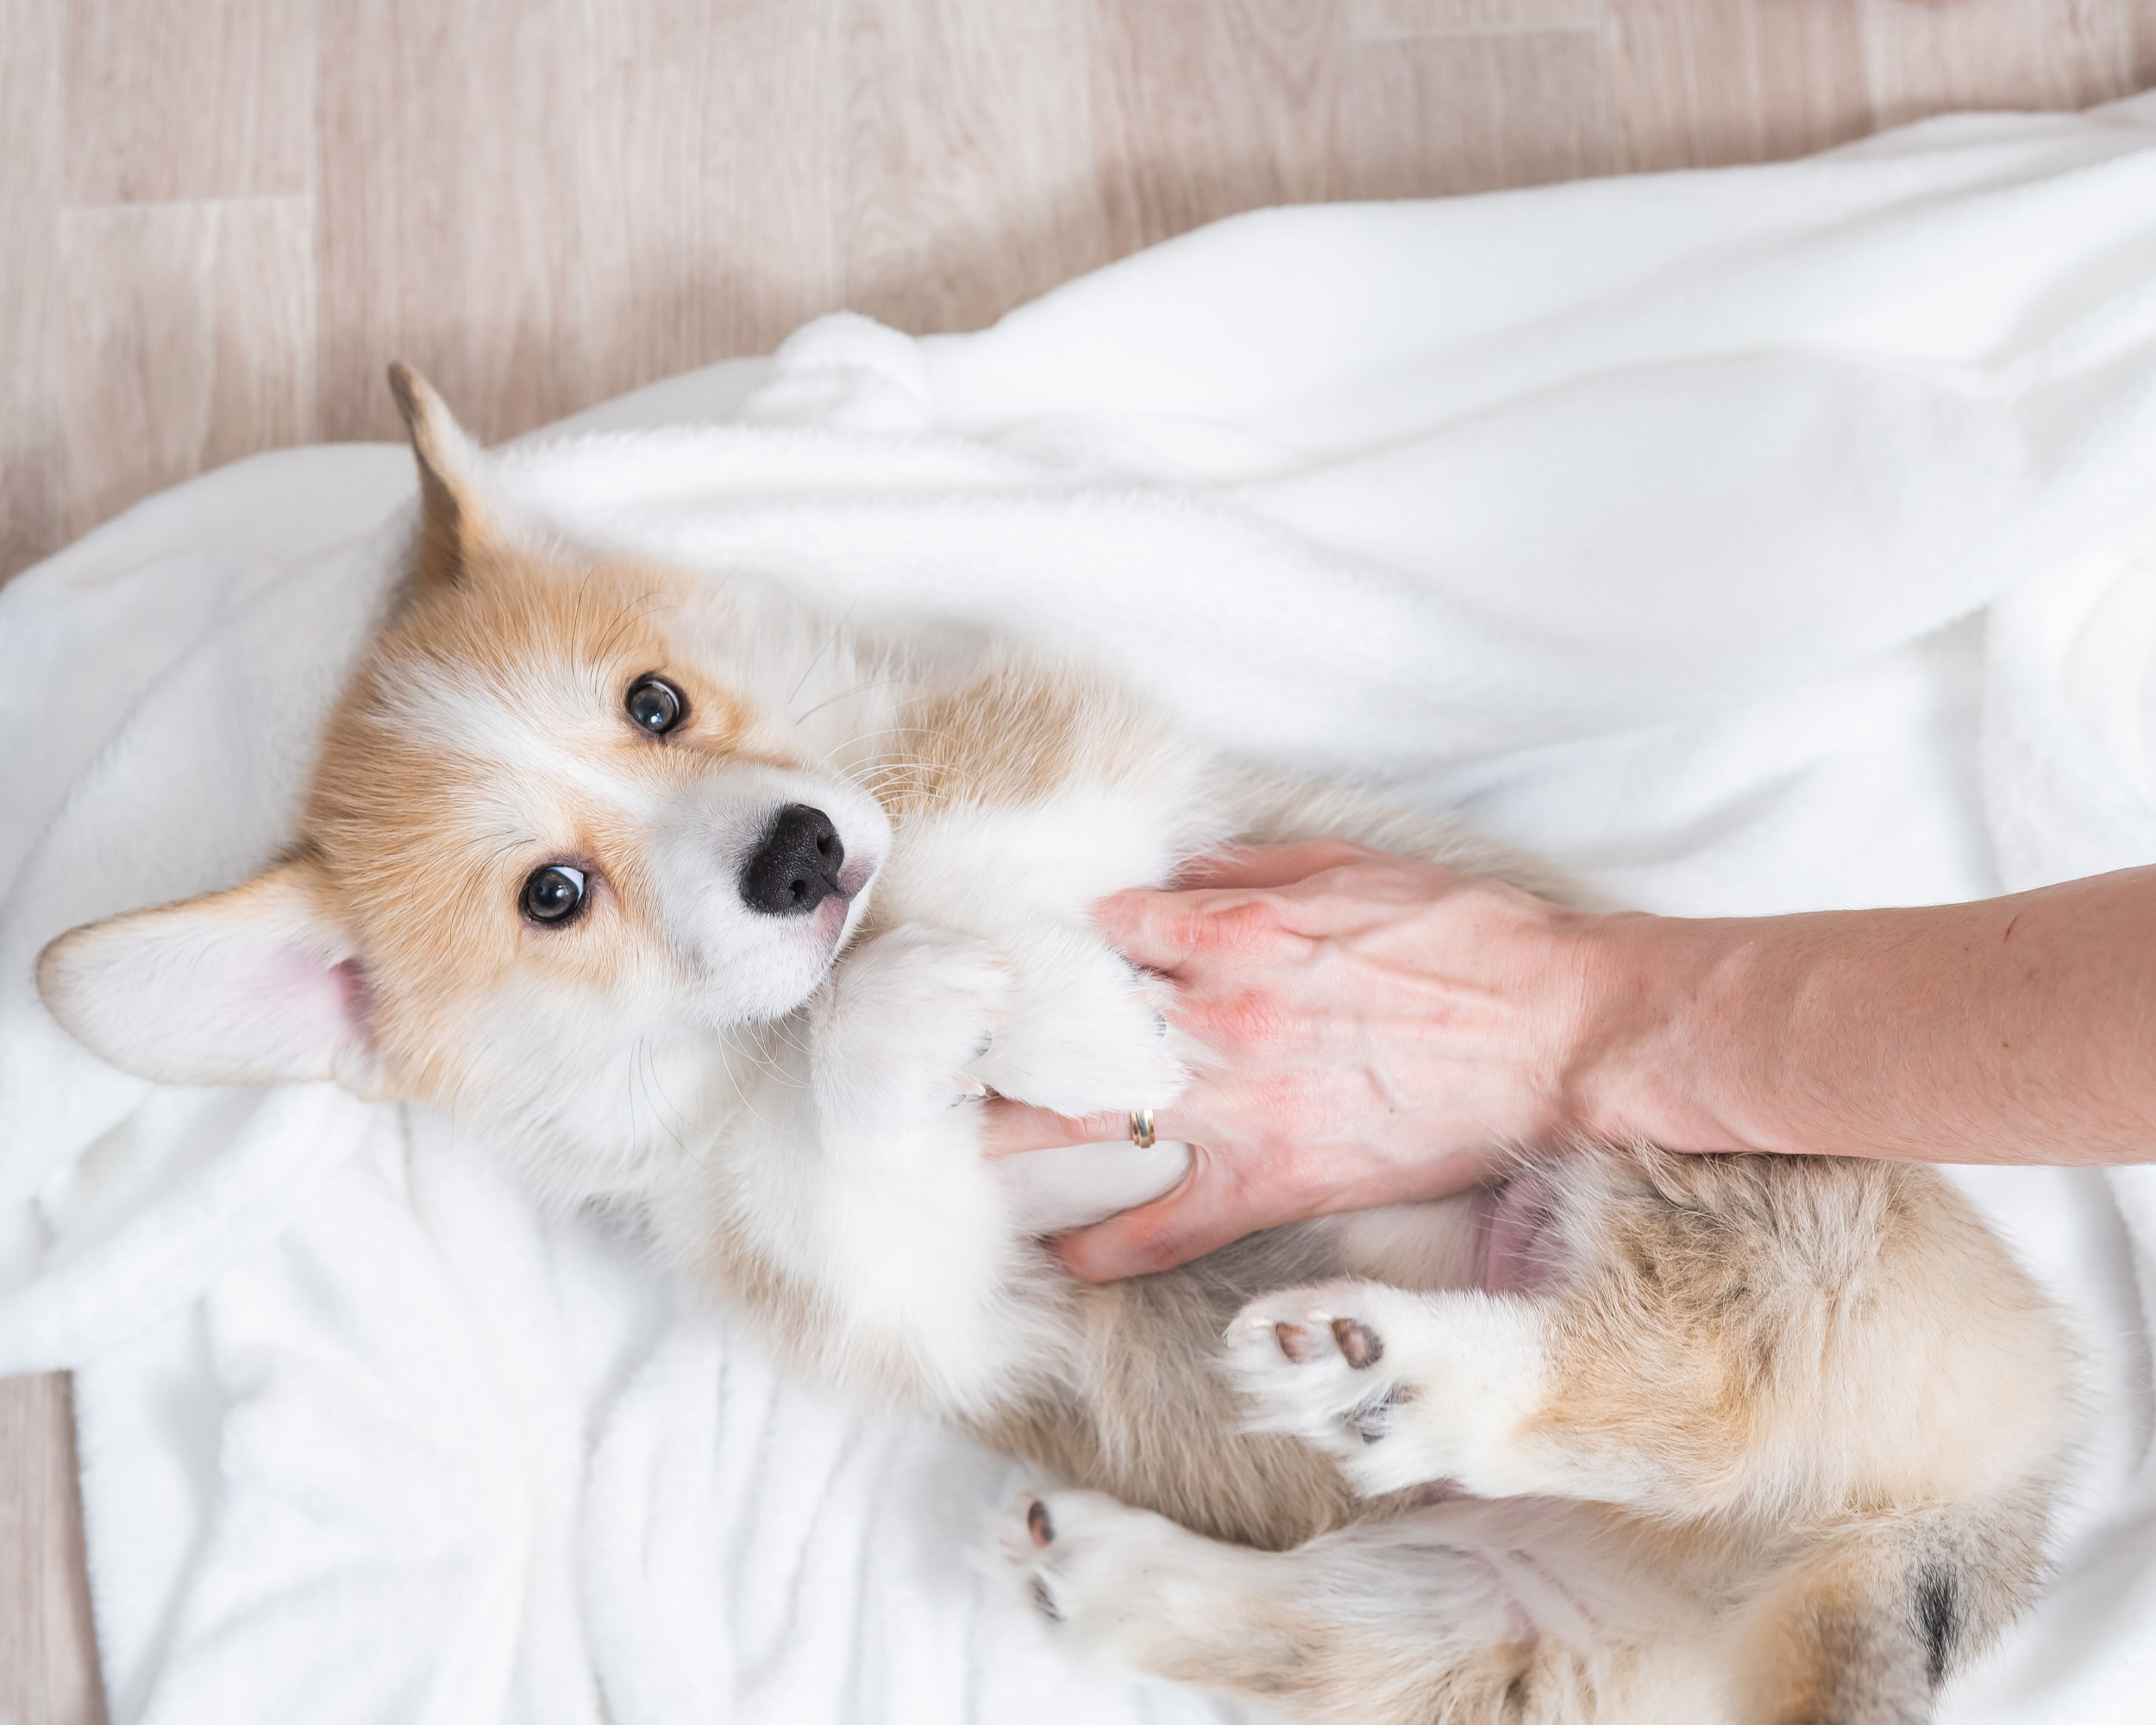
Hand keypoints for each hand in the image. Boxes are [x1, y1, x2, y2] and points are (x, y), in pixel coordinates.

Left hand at [981, 842, 1606, 1278]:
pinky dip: (1110, 1246)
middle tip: (934, 1042)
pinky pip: (1168, 1223)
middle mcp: (1216, 1014)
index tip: (1036, 953)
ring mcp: (1239, 1102)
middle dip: (1001, 1030)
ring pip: (1092, 1118)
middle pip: (1073, 1022)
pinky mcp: (1274, 1176)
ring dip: (1012, 1132)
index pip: (1106, 928)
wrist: (1558, 1034)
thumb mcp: (1353, 869)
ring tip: (945, 1142)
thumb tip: (1172, 873)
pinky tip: (1061, 1256)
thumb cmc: (1469, 943)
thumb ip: (1249, 871)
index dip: (1067, 940)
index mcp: (1234, 928)